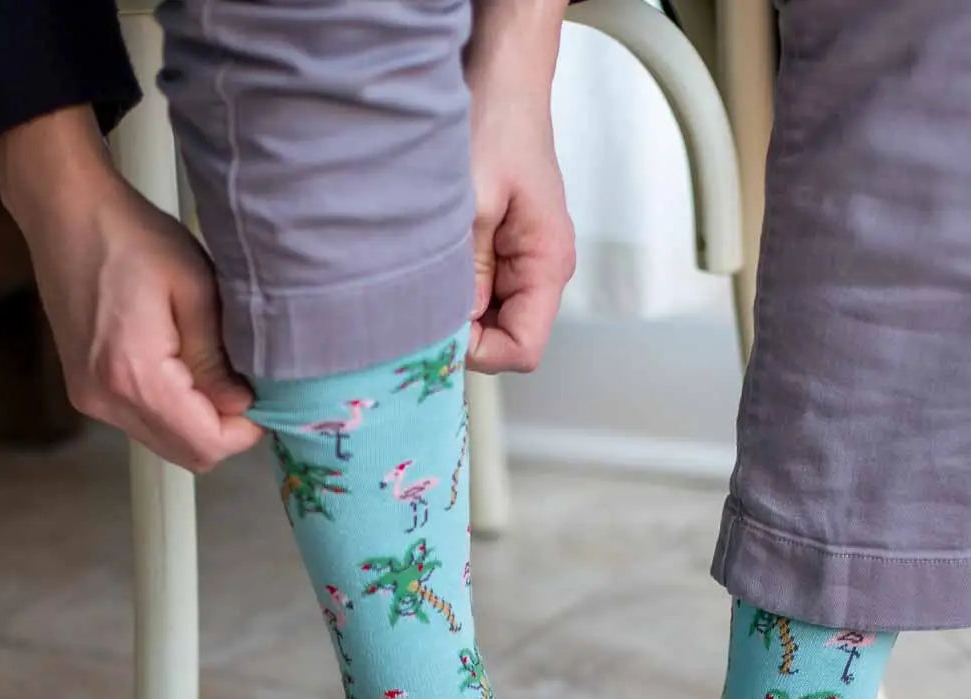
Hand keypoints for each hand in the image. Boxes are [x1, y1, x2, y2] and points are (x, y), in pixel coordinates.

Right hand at [0, 107, 259, 473]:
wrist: (64, 211)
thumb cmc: (131, 237)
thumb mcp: (195, 290)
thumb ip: (217, 359)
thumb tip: (240, 405)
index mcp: (134, 375)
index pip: (206, 444)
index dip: (245, 433)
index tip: (264, 401)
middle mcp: (106, 399)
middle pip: (187, 454)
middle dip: (226, 432)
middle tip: (246, 389)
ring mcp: (91, 398)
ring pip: (167, 443)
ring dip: (201, 424)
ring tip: (218, 376)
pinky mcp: (86, 389)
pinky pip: (144, 424)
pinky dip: (175, 414)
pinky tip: (188, 373)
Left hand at [465, 0, 574, 373]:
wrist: (499, 76)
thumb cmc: (495, 121)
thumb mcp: (471, 202)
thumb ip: (466, 273)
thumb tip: (449, 330)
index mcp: (547, 264)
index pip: (522, 350)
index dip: (478, 350)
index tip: (439, 326)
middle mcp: (541, 271)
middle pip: (503, 339)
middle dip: (462, 330)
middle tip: (422, 297)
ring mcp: (521, 263)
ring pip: (486, 319)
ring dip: (453, 305)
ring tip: (429, 266)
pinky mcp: (501, 250)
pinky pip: (476, 291)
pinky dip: (451, 285)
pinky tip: (433, 256)